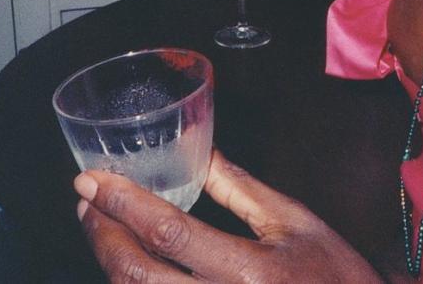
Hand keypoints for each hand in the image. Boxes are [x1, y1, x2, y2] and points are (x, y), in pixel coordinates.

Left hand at [75, 149, 381, 282]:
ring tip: (103, 229)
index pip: (168, 233)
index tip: (91, 180)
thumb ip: (240, 189)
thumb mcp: (295, 222)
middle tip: (87, 203)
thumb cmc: (335, 276)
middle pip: (135, 276)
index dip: (123, 204)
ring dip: (111, 263)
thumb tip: (198, 151)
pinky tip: (132, 266)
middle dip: (101, 235)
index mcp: (247, 271)